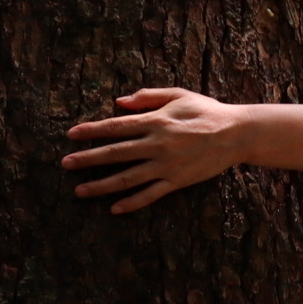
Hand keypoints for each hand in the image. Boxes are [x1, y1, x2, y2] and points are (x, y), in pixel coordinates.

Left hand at [62, 88, 247, 213]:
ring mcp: (166, 165)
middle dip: (88, 159)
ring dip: (101, 185)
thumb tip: (118, 102)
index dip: (91, 131)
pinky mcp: (177, 181)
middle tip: (65, 164)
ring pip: (127, 177)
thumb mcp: (178, 94)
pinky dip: (132, 203)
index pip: (116, 127)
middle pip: (115, 153)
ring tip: (80, 191)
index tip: (70, 135)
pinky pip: (151, 194)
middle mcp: (157, 144)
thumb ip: (148, 97)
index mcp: (156, 121)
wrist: (237, 133)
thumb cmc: (207, 110)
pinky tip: (115, 209)